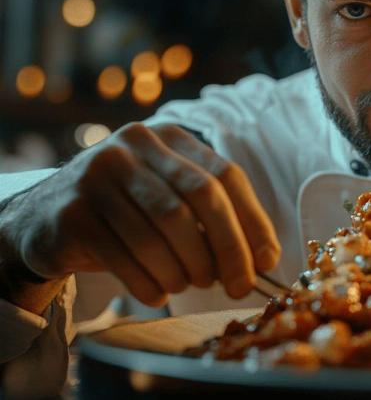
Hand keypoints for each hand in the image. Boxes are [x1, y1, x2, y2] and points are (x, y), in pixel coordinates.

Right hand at [0, 123, 280, 307]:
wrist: (44, 219)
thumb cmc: (127, 214)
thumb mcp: (171, 199)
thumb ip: (216, 217)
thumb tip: (265, 257)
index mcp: (170, 138)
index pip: (226, 175)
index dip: (253, 220)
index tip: (266, 261)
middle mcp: (135, 146)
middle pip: (200, 197)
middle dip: (228, 247)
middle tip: (237, 285)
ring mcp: (99, 173)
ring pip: (163, 228)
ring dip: (186, 268)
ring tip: (189, 285)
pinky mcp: (73, 210)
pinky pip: (125, 254)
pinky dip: (150, 282)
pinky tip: (158, 293)